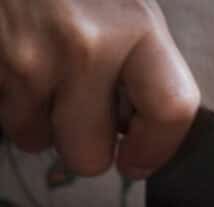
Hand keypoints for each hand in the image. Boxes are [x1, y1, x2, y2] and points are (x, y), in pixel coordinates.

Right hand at [0, 0, 199, 177]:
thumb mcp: (126, 4)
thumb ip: (142, 63)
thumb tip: (143, 127)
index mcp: (134, 27)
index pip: (170, 112)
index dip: (157, 148)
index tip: (140, 157)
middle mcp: (81, 48)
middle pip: (89, 155)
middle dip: (85, 143)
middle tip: (83, 114)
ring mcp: (23, 58)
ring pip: (35, 138)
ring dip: (39, 118)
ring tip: (42, 73)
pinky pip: (1, 111)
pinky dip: (10, 96)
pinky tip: (18, 61)